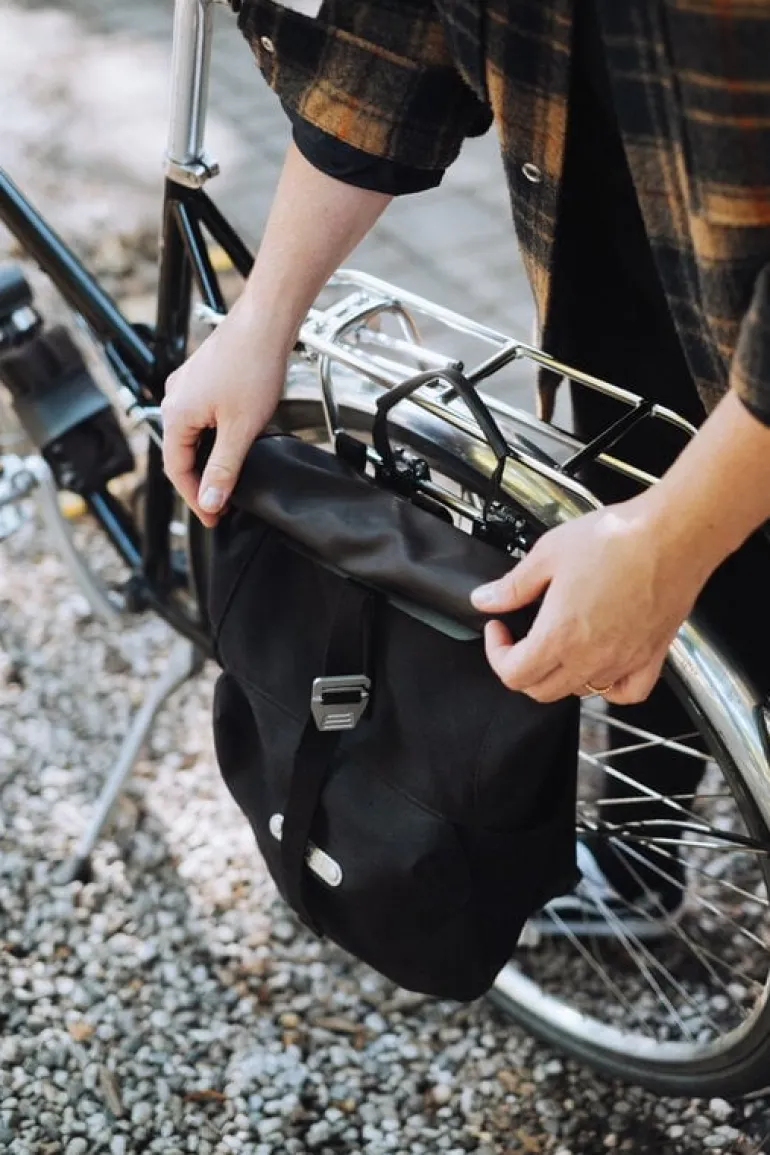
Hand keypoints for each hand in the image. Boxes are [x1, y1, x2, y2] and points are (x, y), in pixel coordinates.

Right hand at [161, 303, 287, 526]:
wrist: (265, 323)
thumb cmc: (253, 366)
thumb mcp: (241, 429)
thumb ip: (223, 469)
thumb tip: (209, 501)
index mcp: (176, 415)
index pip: (177, 470)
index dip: (195, 497)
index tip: (213, 518)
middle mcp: (174, 400)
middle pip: (181, 454)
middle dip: (200, 482)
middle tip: (222, 505)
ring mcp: (187, 387)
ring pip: (192, 436)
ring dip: (208, 460)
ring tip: (227, 480)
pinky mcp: (202, 379)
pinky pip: (200, 418)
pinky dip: (212, 438)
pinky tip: (230, 444)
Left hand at [470, 494, 714, 703]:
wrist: (672, 535)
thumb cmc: (617, 539)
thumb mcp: (549, 554)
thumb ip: (513, 585)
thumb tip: (485, 599)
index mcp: (559, 635)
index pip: (513, 674)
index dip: (496, 654)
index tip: (499, 630)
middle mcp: (590, 657)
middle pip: (541, 690)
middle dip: (522, 668)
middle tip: (521, 639)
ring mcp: (623, 661)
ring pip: (580, 692)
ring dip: (560, 676)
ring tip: (559, 644)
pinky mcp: (651, 657)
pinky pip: (627, 693)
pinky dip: (610, 689)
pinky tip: (603, 667)